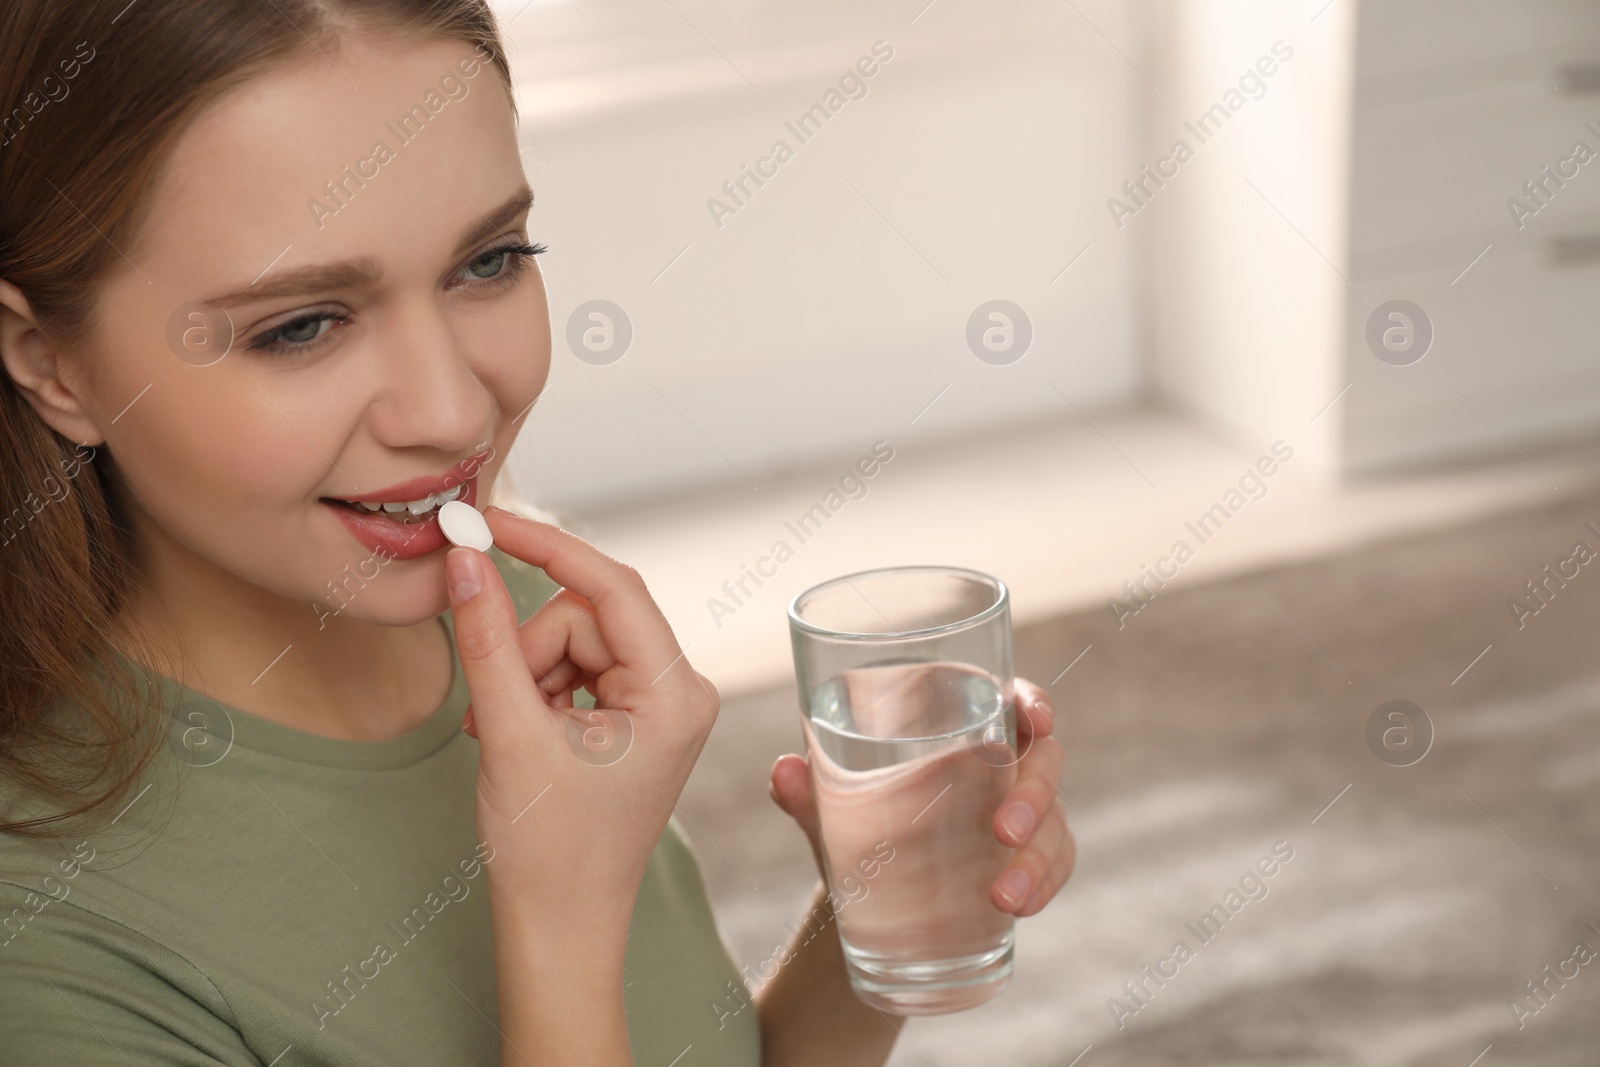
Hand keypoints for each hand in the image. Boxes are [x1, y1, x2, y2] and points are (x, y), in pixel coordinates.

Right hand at [448, 507, 719, 918]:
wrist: (560, 927)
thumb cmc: (546, 849)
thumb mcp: (508, 731)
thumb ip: (487, 638)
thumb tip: (468, 558)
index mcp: (676, 692)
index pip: (612, 585)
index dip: (546, 545)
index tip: (488, 519)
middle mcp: (684, 689)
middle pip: (587, 613)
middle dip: (529, 648)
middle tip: (499, 710)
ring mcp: (663, 703)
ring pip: (575, 637)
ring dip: (527, 674)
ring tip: (510, 735)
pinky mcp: (640, 716)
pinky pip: (579, 665)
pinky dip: (537, 690)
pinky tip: (522, 735)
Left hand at [769, 675, 1073, 916]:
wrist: (865, 897)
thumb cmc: (853, 825)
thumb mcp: (827, 809)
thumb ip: (805, 790)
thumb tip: (782, 771)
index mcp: (960, 727)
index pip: (1012, 697)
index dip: (1035, 702)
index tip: (1037, 720)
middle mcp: (1000, 764)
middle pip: (1044, 761)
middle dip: (1033, 795)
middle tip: (1001, 832)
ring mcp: (1023, 811)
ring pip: (1054, 821)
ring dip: (1037, 858)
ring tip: (1002, 899)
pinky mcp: (1030, 857)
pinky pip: (1056, 864)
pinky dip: (1044, 885)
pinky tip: (1019, 909)